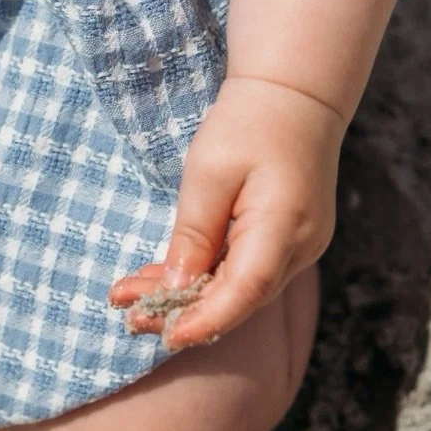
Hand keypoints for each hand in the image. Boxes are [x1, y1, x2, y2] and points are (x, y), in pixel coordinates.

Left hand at [108, 75, 341, 348]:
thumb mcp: (207, 172)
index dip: (205, 320)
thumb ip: (193, 233)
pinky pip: (247, 271)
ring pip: (242, 288)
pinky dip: (209, 278)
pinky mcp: (289, 241)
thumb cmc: (248, 122)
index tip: (166, 336)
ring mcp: (300, 246)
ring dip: (191, 296)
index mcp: (283, 224)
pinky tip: (167, 282)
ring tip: (133, 300)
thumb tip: (177, 286)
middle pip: (240, 297)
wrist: (297, 95)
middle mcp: (300, 245)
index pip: (245, 290)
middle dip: (185, 311)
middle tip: (130, 316)